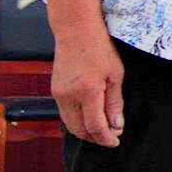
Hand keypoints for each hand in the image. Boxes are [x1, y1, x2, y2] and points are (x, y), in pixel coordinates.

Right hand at [51, 26, 124, 146]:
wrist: (76, 31)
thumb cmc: (98, 47)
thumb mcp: (116, 74)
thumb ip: (115, 103)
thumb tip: (117, 125)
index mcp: (87, 92)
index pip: (95, 127)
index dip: (106, 138)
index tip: (115, 141)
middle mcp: (69, 96)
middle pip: (79, 130)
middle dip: (95, 138)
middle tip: (110, 136)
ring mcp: (59, 94)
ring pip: (69, 124)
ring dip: (84, 131)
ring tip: (101, 128)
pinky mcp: (54, 91)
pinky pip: (64, 114)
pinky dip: (76, 120)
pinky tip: (88, 116)